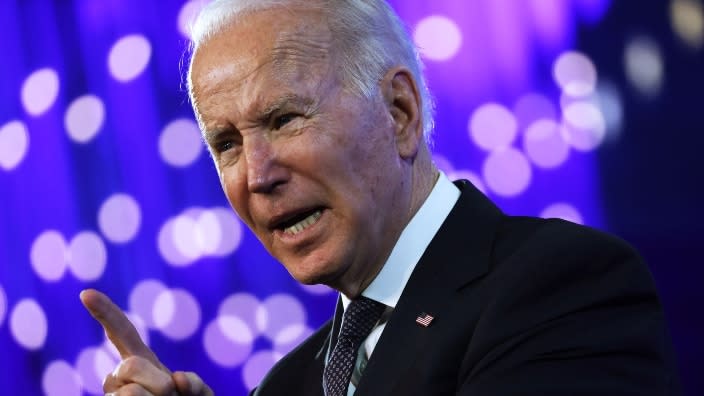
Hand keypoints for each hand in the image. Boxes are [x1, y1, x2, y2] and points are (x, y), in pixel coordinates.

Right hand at [80, 289, 213, 394]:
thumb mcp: (199, 393)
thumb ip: (194, 384)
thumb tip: (178, 380)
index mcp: (142, 361)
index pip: (122, 332)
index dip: (106, 312)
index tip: (86, 293)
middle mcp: (119, 375)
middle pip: (131, 366)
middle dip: (159, 384)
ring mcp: (112, 393)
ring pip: (129, 392)